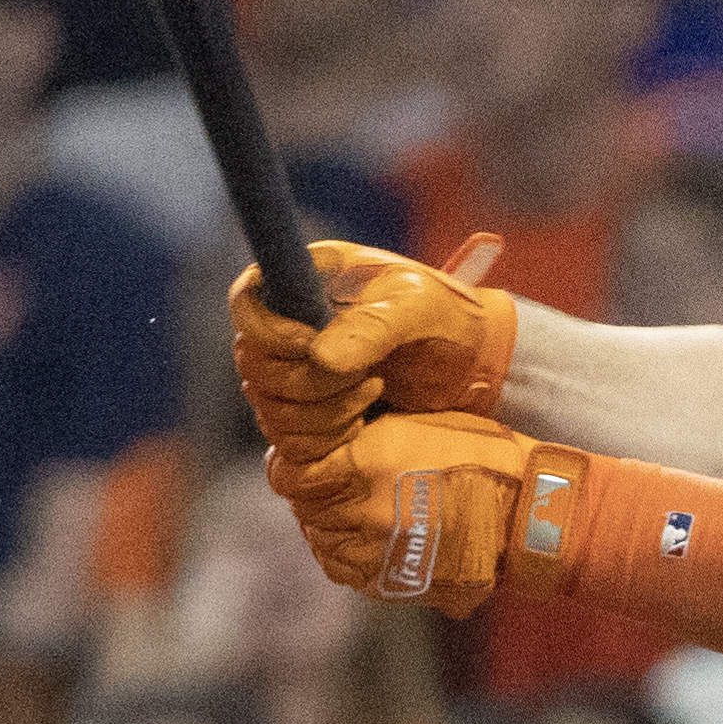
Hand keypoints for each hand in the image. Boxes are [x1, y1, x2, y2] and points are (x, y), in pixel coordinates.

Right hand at [231, 235, 517, 469]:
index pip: (247, 303)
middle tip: (369, 375)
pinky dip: (327, 438)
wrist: (475, 365)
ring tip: (377, 390)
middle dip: (310, 382)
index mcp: (305, 283)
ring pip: (270, 408)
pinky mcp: (309, 415)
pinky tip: (366, 422)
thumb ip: (373, 327)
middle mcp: (289, 327)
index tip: (312, 346)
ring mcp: (295, 374)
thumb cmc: (448, 319)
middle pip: (254, 365)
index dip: (270, 332)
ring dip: (324, 412)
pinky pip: (289, 440)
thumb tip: (319, 357)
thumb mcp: (420, 308)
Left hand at [275, 408, 588, 617]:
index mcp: (364, 465)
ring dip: (335, 528)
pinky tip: (378, 540)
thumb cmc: (483, 455)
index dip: (294, 467)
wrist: (533, 513)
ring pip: (324, 543)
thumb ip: (361, 436)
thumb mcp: (418, 425)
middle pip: (306, 510)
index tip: (308, 462)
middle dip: (319, 496)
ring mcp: (377, 555)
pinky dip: (353, 557)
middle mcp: (362, 513)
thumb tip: (317, 445)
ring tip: (366, 513)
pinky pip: (349, 573)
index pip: (288, 474)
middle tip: (347, 485)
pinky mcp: (393, 585)